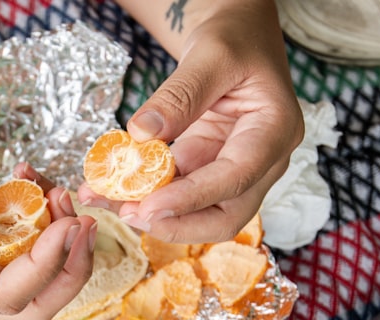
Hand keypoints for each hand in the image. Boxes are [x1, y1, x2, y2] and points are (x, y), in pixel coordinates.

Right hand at [0, 130, 96, 319]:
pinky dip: (46, 205)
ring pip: (44, 268)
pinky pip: (35, 231)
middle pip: (36, 301)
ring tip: (58, 190)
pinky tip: (30, 171)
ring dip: (63, 233)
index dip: (42, 268)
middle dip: (70, 268)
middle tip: (83, 222)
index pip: (4, 295)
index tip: (64, 226)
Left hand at [78, 2, 303, 243]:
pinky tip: (110, 188)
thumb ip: (178, 95)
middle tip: (128, 214)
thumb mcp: (210, 55)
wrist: (236, 37)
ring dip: (152, 212)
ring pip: (197, 211)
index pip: (236, 178)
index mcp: (275, 131)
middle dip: (175, 223)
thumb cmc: (235, 38)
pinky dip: (145, 194)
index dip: (192, 198)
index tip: (149, 206)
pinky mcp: (208, 170)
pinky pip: (177, 192)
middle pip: (225, 215)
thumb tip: (141, 134)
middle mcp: (262, 161)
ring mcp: (235, 169)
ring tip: (104, 199)